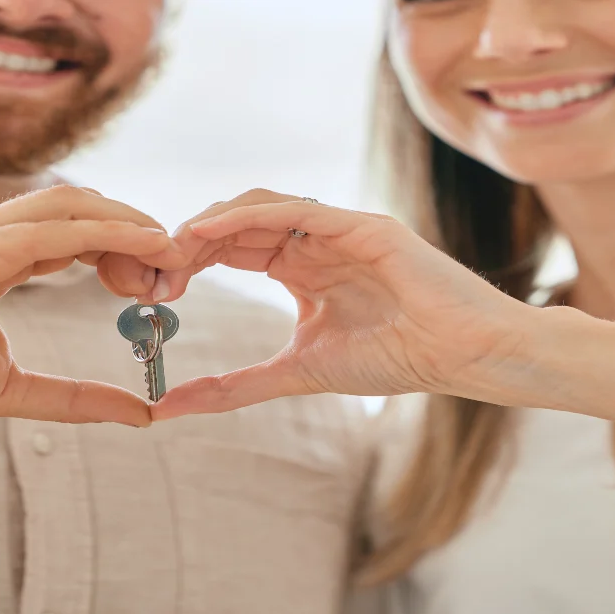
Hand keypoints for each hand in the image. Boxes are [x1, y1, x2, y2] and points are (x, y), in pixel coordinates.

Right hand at [0, 186, 184, 426]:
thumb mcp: (10, 389)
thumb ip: (74, 397)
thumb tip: (139, 414)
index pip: (75, 238)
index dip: (122, 252)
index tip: (159, 285)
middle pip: (82, 213)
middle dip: (134, 232)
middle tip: (176, 269)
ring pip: (71, 206)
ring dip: (127, 222)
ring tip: (172, 249)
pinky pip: (50, 229)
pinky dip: (104, 230)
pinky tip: (144, 242)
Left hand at [148, 190, 540, 419]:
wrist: (463, 357)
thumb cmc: (397, 359)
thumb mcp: (296, 372)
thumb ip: (233, 386)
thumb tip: (167, 407)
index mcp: (302, 266)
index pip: (232, 247)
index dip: (189, 260)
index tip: (153, 289)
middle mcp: (316, 240)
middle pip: (236, 223)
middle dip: (189, 241)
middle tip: (152, 270)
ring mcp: (340, 228)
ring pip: (259, 206)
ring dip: (211, 223)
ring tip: (174, 250)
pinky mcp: (364, 225)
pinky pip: (297, 210)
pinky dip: (248, 216)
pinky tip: (210, 232)